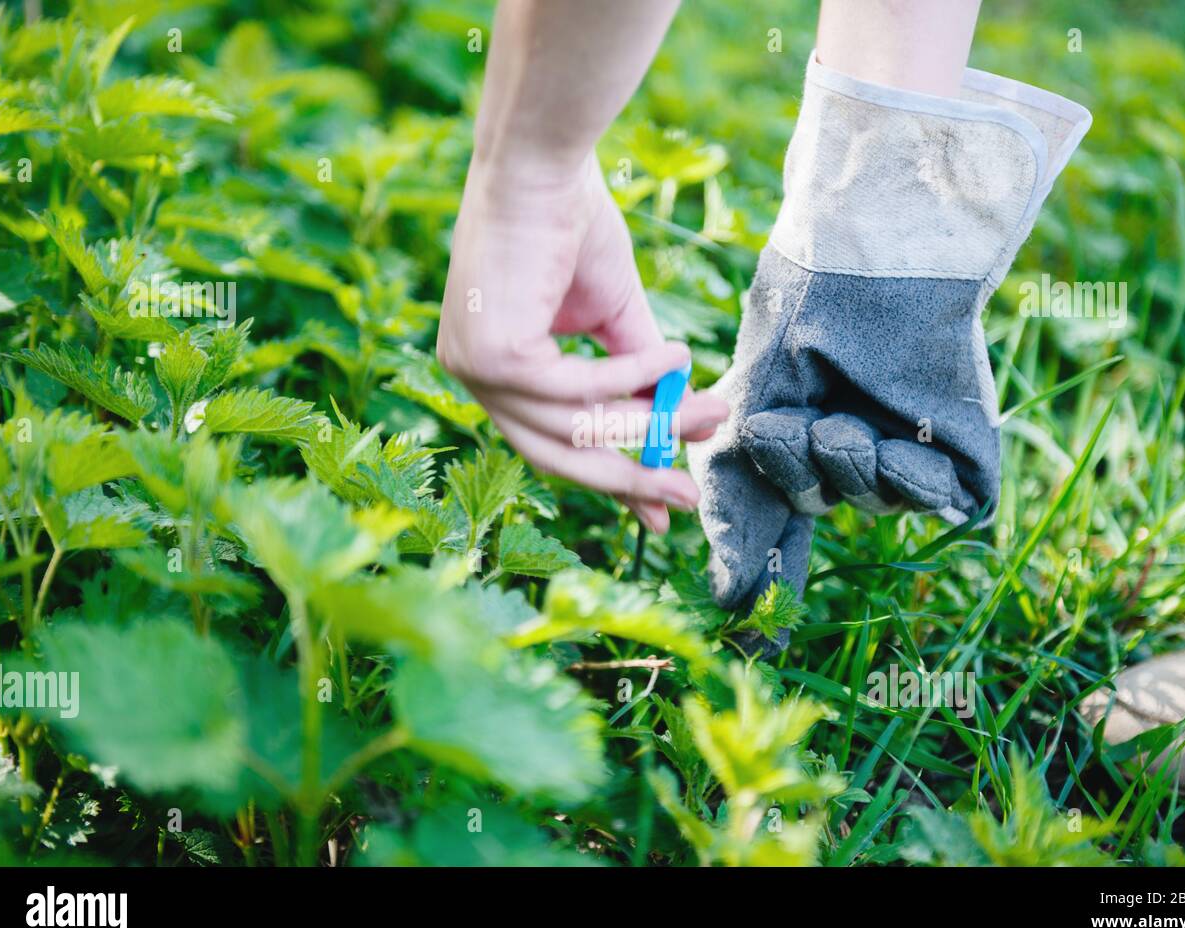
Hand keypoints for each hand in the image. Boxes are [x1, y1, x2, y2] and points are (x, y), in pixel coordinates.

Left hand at [437, 155, 728, 532]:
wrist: (540, 161)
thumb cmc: (569, 223)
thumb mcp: (610, 315)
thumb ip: (632, 372)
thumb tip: (677, 422)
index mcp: (495, 370)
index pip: (550, 443)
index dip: (609, 478)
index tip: (659, 508)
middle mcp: (474, 377)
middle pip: (556, 455)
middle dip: (629, 478)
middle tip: (689, 495)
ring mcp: (477, 370)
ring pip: (576, 428)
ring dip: (651, 423)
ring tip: (710, 410)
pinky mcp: (495, 356)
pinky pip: (581, 390)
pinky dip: (635, 379)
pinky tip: (678, 356)